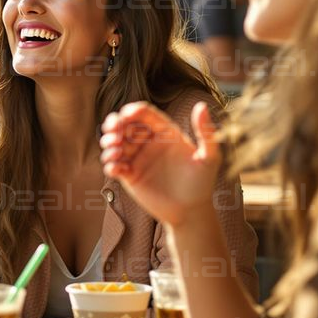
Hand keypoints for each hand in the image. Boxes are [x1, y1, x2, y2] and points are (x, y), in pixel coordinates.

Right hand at [99, 101, 220, 229]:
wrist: (191, 212)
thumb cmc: (203, 183)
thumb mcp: (209, 157)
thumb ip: (206, 132)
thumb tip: (201, 105)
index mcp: (165, 133)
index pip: (145, 115)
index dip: (134, 111)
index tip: (127, 114)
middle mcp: (148, 143)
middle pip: (125, 125)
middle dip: (115, 124)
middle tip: (113, 130)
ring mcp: (137, 158)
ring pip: (115, 143)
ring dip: (108, 143)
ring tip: (114, 151)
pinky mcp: (129, 175)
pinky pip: (113, 165)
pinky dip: (109, 164)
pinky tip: (115, 168)